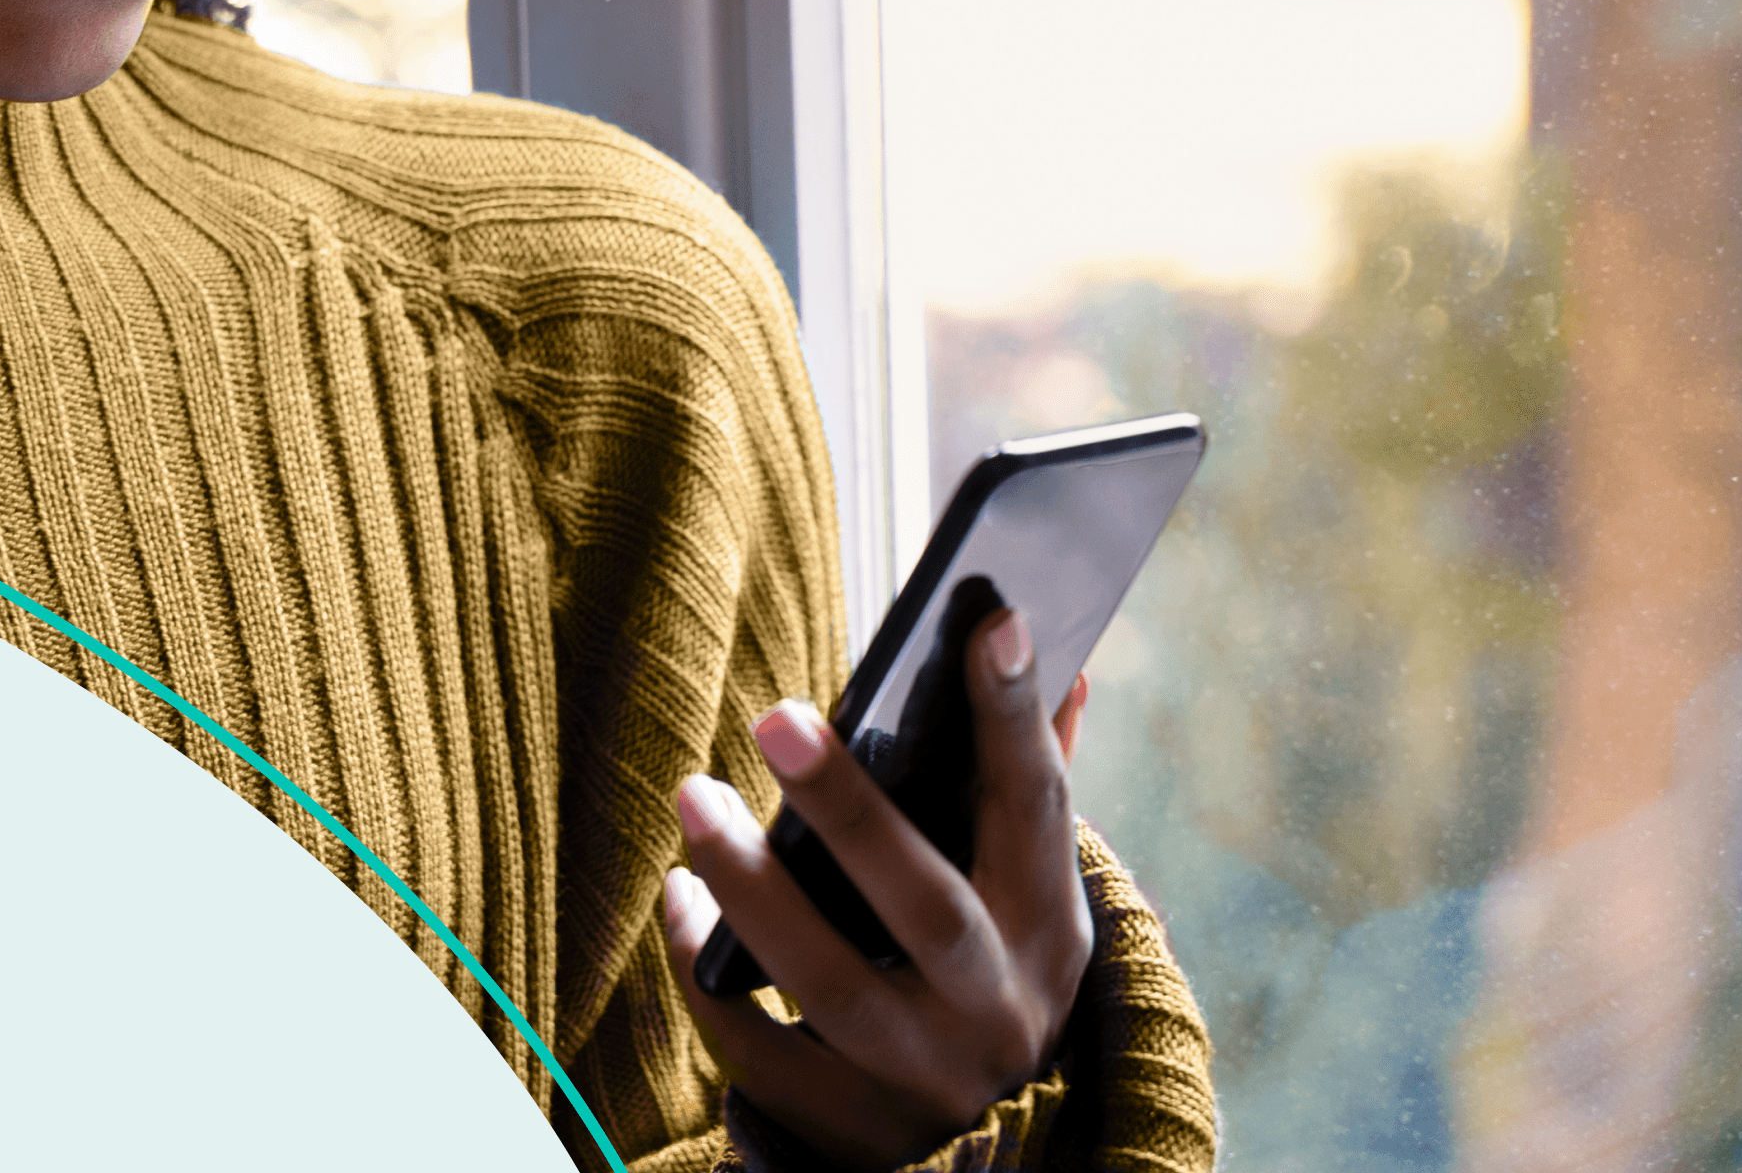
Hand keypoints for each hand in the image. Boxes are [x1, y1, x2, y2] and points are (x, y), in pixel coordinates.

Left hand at [660, 611, 1097, 1169]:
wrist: (983, 1153)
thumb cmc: (991, 972)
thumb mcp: (1031, 895)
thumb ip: (1036, 787)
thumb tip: (1062, 665)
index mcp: (1051, 931)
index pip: (1042, 812)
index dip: (1019, 719)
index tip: (993, 622)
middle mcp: (998, 1010)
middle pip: (924, 907)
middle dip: (850, 811)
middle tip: (775, 717)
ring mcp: (923, 1078)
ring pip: (831, 983)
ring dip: (752, 888)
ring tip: (694, 798)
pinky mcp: (849, 1126)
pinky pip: (760, 1051)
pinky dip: (706, 976)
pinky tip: (679, 899)